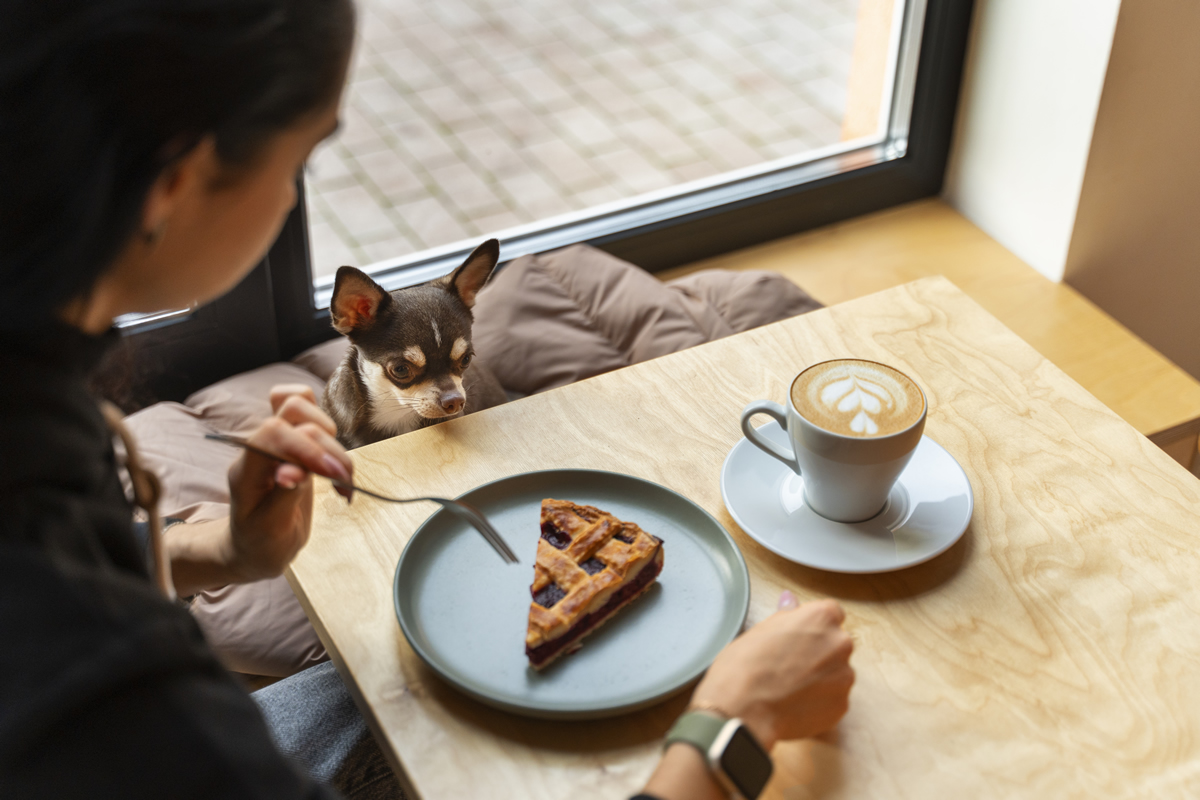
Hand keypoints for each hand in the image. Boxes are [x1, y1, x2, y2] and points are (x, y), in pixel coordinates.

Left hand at [223, 384, 352, 581]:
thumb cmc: (259, 543)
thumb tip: (293, 471)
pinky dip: (333, 437)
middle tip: (341, 482)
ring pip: (307, 406)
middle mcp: (260, 447)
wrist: (256, 546)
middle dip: (326, 445)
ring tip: (342, 479)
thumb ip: (283, 496)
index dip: (306, 447)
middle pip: (293, 409)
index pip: (273, 432)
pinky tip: (337, 469)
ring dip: (333, 441)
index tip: (330, 475)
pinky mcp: (296, 444)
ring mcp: (278, 442)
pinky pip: (314, 417)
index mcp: (245, 468)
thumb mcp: (270, 531)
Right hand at [690, 592, 854, 749]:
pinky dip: (819, 702)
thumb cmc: (743, 668)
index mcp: (821, 617)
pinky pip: (834, 699)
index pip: (831, 613)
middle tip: (790, 664)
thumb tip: (790, 601)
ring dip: (821, 677)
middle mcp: (839, 643)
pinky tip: (795, 704)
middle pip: (836, 643)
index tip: (799, 636)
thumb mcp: (759, 630)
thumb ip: (785, 615)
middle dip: (820, 651)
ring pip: (837, 672)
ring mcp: (844, 677)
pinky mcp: (841, 706)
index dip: (813, 625)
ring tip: (790, 688)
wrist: (742, 712)